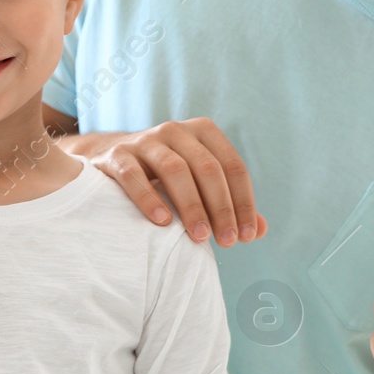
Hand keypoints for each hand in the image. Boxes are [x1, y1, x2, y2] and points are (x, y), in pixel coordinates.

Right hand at [81, 117, 266, 245]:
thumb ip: (230, 204)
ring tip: (199, 236)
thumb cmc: (166, 177)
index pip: (233, 167)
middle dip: (221, 207)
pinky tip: (162, 222)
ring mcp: (145, 140)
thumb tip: (259, 231)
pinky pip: (134, 176)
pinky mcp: (117, 156)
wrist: (113, 159)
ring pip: (175, 169)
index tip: (246, 236)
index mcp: (203, 132)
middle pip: (207, 168)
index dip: (243, 203)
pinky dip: (149, 199)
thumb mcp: (200, 183)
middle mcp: (176, 131)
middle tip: (226, 242)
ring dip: (191, 205)